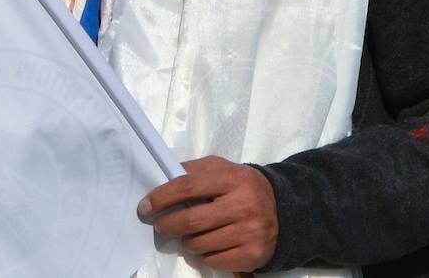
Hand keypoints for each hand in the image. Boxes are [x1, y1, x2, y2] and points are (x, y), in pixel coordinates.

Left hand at [139, 156, 277, 272]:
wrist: (283, 210)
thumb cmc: (242, 186)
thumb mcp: (223, 168)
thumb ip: (195, 170)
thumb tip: (163, 177)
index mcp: (233, 179)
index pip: (188, 187)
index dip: (162, 197)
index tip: (145, 206)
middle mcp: (244, 206)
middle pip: (192, 220)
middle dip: (168, 225)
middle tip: (160, 225)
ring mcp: (250, 233)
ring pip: (200, 244)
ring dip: (186, 240)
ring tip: (189, 233)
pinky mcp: (253, 255)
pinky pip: (213, 260)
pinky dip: (204, 254)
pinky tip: (209, 244)